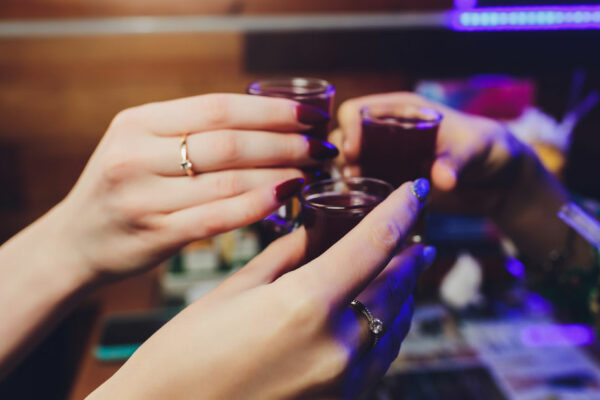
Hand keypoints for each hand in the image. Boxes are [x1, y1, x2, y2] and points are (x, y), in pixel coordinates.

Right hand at [48, 94, 336, 281]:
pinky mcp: (155, 234)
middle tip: (321, 147)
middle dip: (285, 142)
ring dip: (279, 173)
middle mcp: (137, 154)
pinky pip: (218, 217)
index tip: (310, 116)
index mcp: (138, 122)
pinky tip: (287, 197)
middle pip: (228, 142)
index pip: (218, 107)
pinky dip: (258, 205)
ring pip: (228, 180)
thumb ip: (191, 132)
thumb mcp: (142, 145)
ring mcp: (144, 196)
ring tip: (311, 171)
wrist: (74, 242)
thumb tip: (267, 123)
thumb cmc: (124, 189)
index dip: (271, 111)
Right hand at [88, 181, 435, 399]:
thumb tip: (314, 233)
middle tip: (415, 234)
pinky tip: (379, 312)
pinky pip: (381, 356)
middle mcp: (337, 345)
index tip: (417, 190)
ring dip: (403, 291)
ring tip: (403, 267)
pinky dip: (387, 327)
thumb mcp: (234, 292)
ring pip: (395, 323)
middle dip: (410, 254)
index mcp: (306, 305)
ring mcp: (345, 382)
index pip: (373, 245)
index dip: (400, 211)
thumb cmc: (186, 355)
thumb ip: (285, 257)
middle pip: (395, 285)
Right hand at [335, 92, 539, 216]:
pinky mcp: (392, 185)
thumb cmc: (489, 149)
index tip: (354, 151)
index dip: (349, 128)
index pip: (357, 111)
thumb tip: (442, 180)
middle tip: (353, 174)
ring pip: (348, 163)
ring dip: (345, 176)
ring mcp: (387, 161)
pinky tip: (365, 205)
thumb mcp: (476, 148)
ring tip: (357, 190)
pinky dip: (357, 194)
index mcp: (402, 111)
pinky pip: (364, 187)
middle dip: (342, 155)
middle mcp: (387, 134)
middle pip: (344, 137)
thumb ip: (457, 160)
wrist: (500, 181)